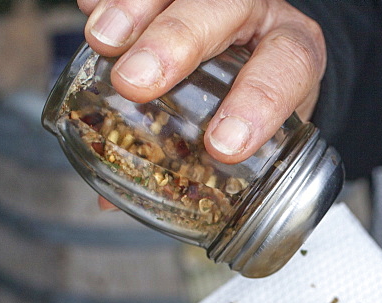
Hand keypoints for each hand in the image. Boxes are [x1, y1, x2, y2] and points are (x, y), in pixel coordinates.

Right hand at [78, 0, 325, 163]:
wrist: (260, 49)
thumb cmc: (258, 99)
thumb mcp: (254, 135)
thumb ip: (200, 166)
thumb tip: (116, 203)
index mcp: (294, 51)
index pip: (286, 66)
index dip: (257, 102)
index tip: (221, 145)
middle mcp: (259, 9)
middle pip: (222, 8)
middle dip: (178, 42)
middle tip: (137, 82)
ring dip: (135, 8)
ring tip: (102, 42)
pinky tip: (86, 7)